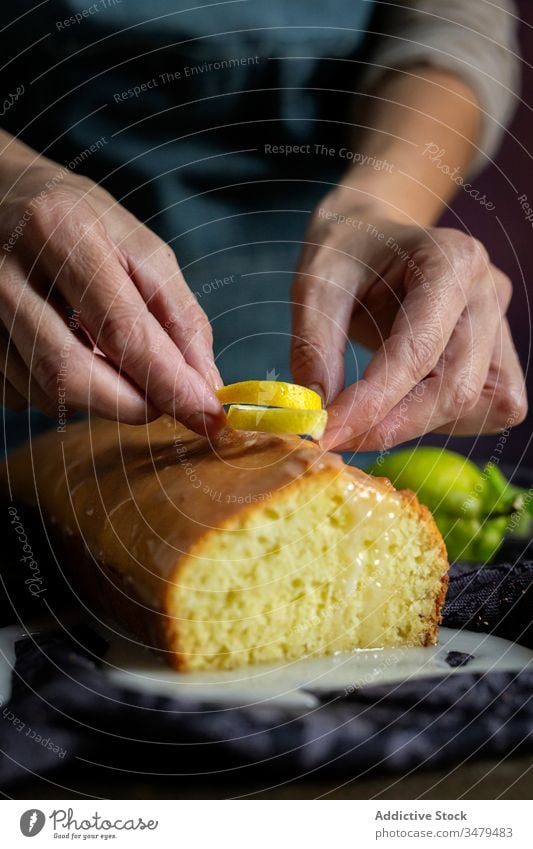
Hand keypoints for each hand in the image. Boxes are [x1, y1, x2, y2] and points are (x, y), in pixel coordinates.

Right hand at [0, 163, 223, 434]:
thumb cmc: (79, 221)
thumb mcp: (139, 248)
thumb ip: (178, 316)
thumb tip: (206, 385)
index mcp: (61, 233)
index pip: (121, 330)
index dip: (169, 383)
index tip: (208, 416)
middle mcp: (6, 273)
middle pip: (72, 375)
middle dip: (132, 403)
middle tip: (162, 399)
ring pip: (47, 394)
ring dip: (96, 395)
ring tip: (105, 352)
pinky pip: (20, 396)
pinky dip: (57, 390)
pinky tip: (63, 349)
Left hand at [291, 200, 526, 450]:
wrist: (374, 237)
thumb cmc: (347, 253)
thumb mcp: (316, 282)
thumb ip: (314, 342)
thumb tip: (318, 408)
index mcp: (452, 260)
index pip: (418, 349)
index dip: (372, 402)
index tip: (327, 431)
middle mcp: (488, 293)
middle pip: (456, 387)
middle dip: (392, 425)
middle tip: (335, 437)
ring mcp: (500, 327)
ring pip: (476, 407)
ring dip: (415, 427)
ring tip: (361, 420)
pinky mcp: (499, 357)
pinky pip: (486, 410)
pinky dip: (438, 422)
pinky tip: (397, 408)